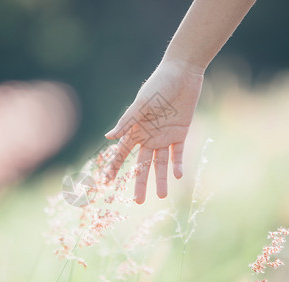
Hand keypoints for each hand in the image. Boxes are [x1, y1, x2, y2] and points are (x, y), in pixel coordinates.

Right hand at [104, 59, 203, 203]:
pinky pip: (178, 153)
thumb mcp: (142, 103)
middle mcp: (148, 136)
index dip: (114, 167)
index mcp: (136, 129)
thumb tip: (109, 137)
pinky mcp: (181, 133)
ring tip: (161, 196)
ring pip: (161, 163)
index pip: (122, 152)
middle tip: (137, 201)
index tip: (106, 182)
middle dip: (139, 181)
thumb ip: (127, 121)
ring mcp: (164, 136)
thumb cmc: (159, 84)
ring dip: (161, 179)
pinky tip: (177, 176)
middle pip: (142, 164)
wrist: (182, 73)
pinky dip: (178, 164)